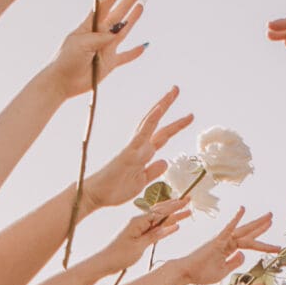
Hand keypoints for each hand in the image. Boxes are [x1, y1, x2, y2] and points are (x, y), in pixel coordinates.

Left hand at [52, 0, 147, 99]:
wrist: (62, 81)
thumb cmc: (66, 59)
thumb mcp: (80, 44)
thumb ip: (98, 38)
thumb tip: (115, 34)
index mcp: (89, 26)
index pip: (105, 5)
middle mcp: (100, 34)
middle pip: (118, 14)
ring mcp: (106, 48)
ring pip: (124, 31)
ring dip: (133, 18)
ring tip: (142, 4)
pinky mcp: (110, 64)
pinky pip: (126, 57)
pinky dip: (135, 52)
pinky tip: (144, 45)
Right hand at [80, 88, 192, 210]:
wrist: (96, 195)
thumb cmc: (115, 189)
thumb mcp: (141, 182)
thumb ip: (152, 171)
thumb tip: (165, 161)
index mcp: (144, 154)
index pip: (162, 135)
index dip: (176, 125)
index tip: (189, 116)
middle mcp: (139, 147)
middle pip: (156, 123)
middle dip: (167, 105)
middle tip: (176, 88)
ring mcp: (134, 148)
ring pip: (150, 123)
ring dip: (161, 106)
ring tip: (172, 92)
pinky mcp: (128, 153)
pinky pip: (141, 134)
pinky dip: (150, 121)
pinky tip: (159, 109)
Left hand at [102, 203, 189, 272]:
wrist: (105, 263)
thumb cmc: (118, 256)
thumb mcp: (137, 247)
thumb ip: (153, 236)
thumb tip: (167, 227)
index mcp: (137, 221)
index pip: (159, 212)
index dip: (173, 206)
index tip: (185, 201)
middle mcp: (139, 222)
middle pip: (161, 212)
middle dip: (175, 207)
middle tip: (188, 200)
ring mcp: (139, 228)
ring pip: (160, 220)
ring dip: (173, 216)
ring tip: (187, 212)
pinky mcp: (139, 235)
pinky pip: (155, 229)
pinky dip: (166, 227)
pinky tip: (175, 226)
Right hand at [177, 207, 274, 284]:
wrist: (187, 273)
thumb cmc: (201, 273)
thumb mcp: (223, 271)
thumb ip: (234, 263)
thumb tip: (244, 255)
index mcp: (229, 250)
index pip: (249, 244)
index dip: (263, 245)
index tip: (277, 247)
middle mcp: (227, 242)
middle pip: (248, 233)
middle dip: (261, 226)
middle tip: (272, 218)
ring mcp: (222, 240)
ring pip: (243, 230)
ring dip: (256, 223)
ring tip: (269, 216)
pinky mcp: (216, 241)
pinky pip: (228, 228)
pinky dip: (235, 218)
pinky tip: (242, 209)